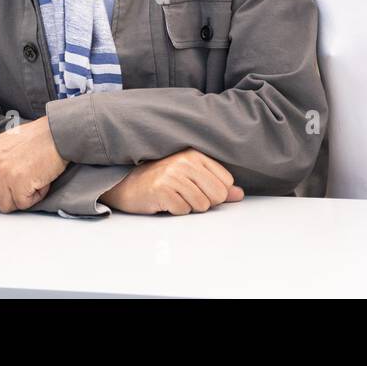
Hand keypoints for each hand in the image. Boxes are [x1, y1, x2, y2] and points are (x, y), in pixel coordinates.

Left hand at [0, 116, 66, 213]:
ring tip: (34, 180)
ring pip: (5, 206)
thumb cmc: (41, 137)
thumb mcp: (9, 143)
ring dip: (22, 197)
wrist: (60, 132)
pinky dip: (36, 196)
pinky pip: (23, 204)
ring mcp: (4, 172)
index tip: (5, 187)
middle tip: (25, 183)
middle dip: (8, 196)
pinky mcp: (18, 182)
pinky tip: (42, 181)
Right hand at [99, 148, 243, 214]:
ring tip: (174, 196)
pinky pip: (183, 211)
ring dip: (188, 207)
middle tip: (186, 194)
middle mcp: (185, 162)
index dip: (215, 191)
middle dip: (204, 201)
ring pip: (201, 205)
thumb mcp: (191, 176)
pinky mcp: (162, 190)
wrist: (127, 183)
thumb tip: (239, 195)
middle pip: (217, 195)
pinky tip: (165, 201)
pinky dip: (175, 210)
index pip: (226, 182)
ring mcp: (173, 175)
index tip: (199, 188)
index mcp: (195, 155)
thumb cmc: (161, 179)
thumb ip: (217, 184)